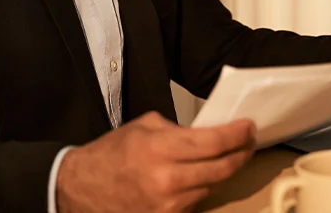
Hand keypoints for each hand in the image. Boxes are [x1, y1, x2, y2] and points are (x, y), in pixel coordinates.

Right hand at [56, 111, 256, 212]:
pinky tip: (207, 176)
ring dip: (226, 171)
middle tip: (249, 141)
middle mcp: (168, 179)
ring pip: (213, 187)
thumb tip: (206, 132)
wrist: (81, 189)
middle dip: (241, 153)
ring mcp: (169, 205)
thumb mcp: (143, 127)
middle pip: (221, 169)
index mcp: (160, 149)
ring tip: (232, 156)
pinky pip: (197, 202)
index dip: (237, 134)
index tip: (249, 126)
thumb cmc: (112, 153)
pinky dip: (206, 187)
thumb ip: (177, 129)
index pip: (213, 143)